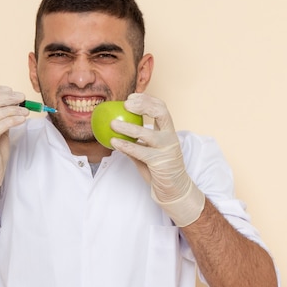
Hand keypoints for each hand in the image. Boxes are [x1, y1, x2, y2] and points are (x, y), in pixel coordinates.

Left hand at [110, 93, 204, 226]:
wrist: (174, 189)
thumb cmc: (159, 169)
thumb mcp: (147, 151)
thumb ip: (135, 141)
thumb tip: (115, 129)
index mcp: (168, 131)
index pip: (161, 108)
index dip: (147, 99)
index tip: (131, 97)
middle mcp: (170, 137)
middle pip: (161, 112)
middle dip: (144, 105)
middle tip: (125, 104)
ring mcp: (166, 149)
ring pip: (147, 133)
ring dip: (127, 128)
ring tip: (112, 124)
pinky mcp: (160, 162)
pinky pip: (139, 152)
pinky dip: (125, 146)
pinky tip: (114, 142)